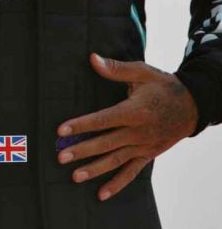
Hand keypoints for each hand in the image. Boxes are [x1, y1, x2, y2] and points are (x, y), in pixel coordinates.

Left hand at [57, 53, 197, 200]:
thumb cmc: (163, 86)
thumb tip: (92, 58)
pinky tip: (101, 194)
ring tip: (75, 176)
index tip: (61, 130)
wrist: (193, 106)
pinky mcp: (148, 155)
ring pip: (116, 160)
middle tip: (61, 156)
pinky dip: (117, 184)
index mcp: (134, 111)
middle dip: (82, 151)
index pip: (103, 119)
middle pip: (106, 143)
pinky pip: (131, 172)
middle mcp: (139, 132)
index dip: (82, 125)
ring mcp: (144, 146)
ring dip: (95, 169)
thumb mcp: (142, 72)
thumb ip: (116, 68)